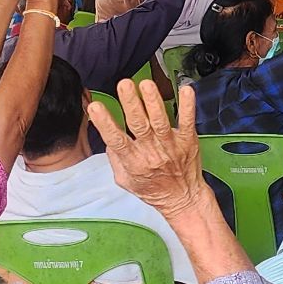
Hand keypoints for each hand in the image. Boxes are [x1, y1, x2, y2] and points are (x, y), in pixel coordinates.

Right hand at [88, 77, 209, 218]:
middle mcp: (151, 152)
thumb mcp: (125, 181)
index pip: (116, 140)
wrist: (183, 199)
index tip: (95, 107)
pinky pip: (187, 120)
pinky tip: (185, 90)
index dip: (104, 123)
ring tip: (146, 84)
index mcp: (133, 161)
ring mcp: (170, 145)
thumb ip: (115, 159)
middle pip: (139, 125)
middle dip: (130, 103)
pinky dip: (187, 105)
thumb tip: (108, 139)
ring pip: (160, 120)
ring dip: (153, 101)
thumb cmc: (153, 189)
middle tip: (124, 84)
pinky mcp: (188, 141)